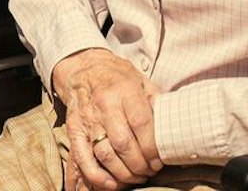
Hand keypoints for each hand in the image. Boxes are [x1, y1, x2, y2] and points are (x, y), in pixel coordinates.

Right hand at [52, 47, 160, 189]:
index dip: (152, 147)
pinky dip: (97, 176)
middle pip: (123, 143)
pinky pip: (83, 158)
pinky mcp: (74, 130)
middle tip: (150, 171)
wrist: (83, 68)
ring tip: (137, 177)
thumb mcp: (141, 81)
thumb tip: (173, 126)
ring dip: (124, 173)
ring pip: (105, 154)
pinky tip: (112, 184)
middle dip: (140, 164)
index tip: (159, 160)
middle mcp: (105, 104)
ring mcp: (88, 118)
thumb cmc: (117, 77)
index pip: (141, 123)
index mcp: (125, 90)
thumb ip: (156, 102)